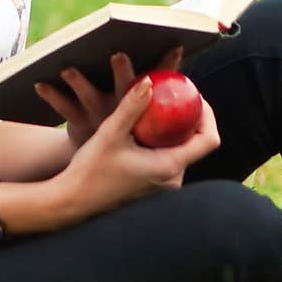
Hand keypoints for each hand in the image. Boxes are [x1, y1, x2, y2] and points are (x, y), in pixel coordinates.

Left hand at [34, 44, 185, 149]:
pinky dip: (51, 95)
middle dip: (121, 70)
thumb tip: (175, 46)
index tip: (175, 45)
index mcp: (140, 106)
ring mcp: (98, 116)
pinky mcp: (77, 121)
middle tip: (118, 54)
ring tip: (68, 68)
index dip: (168, 64)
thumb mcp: (141, 109)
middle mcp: (121, 110)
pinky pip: (63, 107)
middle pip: (124, 87)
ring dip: (78, 81)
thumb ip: (154, 84)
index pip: (157, 81)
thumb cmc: (124, 125)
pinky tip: (39, 83)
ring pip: (88, 96)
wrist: (97, 163)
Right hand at [51, 73, 220, 225]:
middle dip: (189, 117)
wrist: (73, 201)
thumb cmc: (90, 170)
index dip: (208, 114)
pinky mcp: (154, 187)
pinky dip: (163, 141)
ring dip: (175, 128)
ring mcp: (164, 187)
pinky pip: (169, 158)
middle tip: (175, 95)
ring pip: (182, 150)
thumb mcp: (110, 133)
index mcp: (169, 167)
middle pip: (196, 142)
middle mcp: (172, 181)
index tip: (193, 95)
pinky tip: (146, 127)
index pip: (208, 140)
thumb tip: (150, 81)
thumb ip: (131, 106)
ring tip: (160, 107)